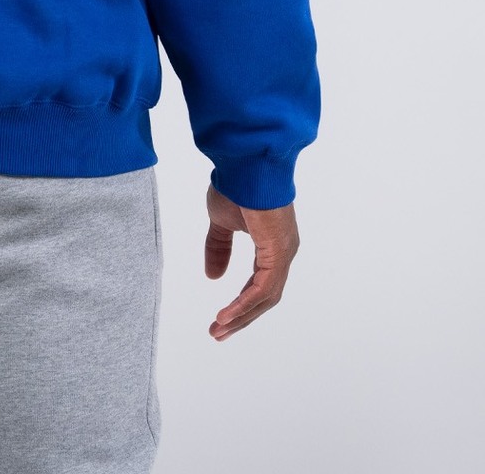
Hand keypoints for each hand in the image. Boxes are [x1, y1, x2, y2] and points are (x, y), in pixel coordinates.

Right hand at [204, 183, 300, 340]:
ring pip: (265, 298)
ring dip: (241, 316)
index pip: (259, 285)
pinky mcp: (278, 251)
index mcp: (272, 245)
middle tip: (217, 333)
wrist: (245, 163)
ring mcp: (284, 253)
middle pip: (264, 298)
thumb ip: (218, 248)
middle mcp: (283, 252)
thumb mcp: (221, 222)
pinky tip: (226, 314)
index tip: (220, 319)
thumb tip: (212, 276)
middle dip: (240, 317)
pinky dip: (244, 303)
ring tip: (218, 329)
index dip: (240, 303)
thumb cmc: (235, 185)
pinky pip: (263, 288)